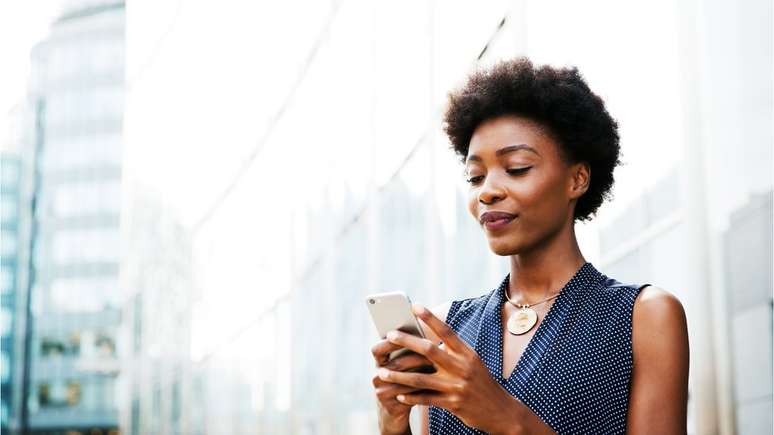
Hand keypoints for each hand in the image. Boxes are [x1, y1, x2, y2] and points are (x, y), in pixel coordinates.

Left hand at [376, 305, 527, 434]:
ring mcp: (457, 386)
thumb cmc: (481, 382)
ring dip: (399, 375)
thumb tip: (427, 340)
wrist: (500, 410)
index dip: (430, 318)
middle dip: (407, 341)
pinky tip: (398, 395)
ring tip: (381, 372)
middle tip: (389, 336)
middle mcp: (462, 367)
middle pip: (429, 350)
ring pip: (421, 378)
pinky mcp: (453, 403)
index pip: (446, 332)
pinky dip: (411, 397)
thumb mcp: (472, 362)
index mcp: (467, 354)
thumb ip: (453, 352)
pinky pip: (426, 399)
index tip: (414, 307)